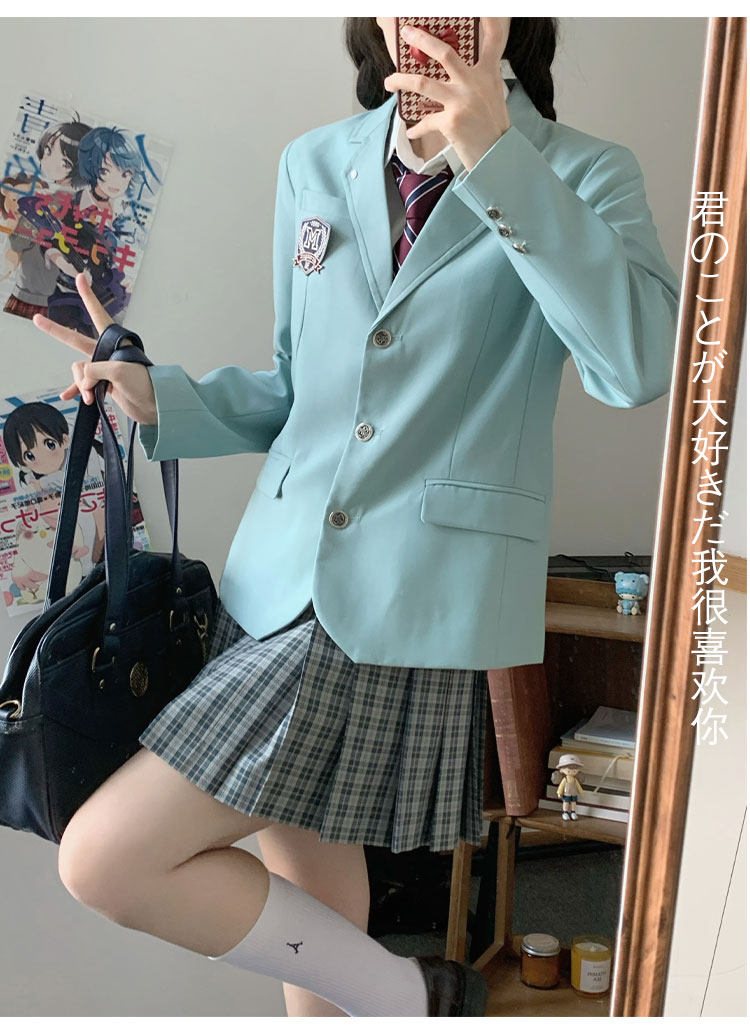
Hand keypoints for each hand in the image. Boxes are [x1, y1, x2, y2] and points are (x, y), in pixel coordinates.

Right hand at [32, 272, 157, 424]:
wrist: (154, 407)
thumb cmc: (144, 384)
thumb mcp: (118, 371)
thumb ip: (94, 371)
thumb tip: (83, 380)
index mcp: (113, 342)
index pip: (98, 315)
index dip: (88, 297)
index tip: (80, 278)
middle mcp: (105, 353)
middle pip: (75, 340)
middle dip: (56, 331)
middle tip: (37, 319)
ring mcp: (102, 369)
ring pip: (78, 370)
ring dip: (81, 384)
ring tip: (91, 395)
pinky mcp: (103, 385)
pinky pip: (82, 386)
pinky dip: (76, 390)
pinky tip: (68, 396)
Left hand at [383, 18, 511, 171]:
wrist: (497, 155)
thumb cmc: (493, 126)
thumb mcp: (492, 95)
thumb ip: (477, 78)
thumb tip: (455, 71)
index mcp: (488, 73)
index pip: (494, 40)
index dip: (490, 19)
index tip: (483, 8)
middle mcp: (474, 83)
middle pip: (444, 53)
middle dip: (422, 40)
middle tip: (407, 33)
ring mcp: (461, 101)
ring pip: (423, 83)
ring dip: (401, 80)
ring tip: (389, 82)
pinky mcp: (450, 122)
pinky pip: (426, 121)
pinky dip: (416, 128)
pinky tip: (411, 132)